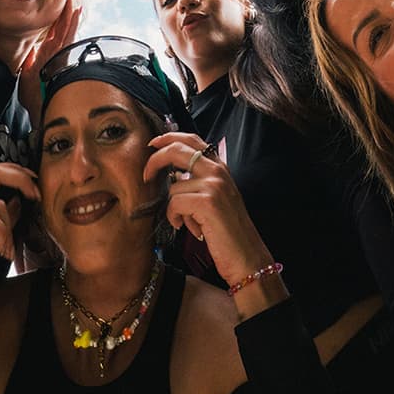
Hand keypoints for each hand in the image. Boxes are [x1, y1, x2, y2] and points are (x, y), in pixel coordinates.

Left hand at [18, 0, 81, 125]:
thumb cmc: (31, 93)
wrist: (35, 106)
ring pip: (66, 29)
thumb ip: (31, 60)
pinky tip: (75, 13)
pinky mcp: (57, 55)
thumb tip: (30, 52)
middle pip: (63, 26)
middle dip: (67, 10)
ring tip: (74, 0)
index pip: (55, 30)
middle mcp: (55, 51)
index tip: (63, 4)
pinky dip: (71, 23)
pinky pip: (66, 36)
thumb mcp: (27, 72)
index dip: (59, 17)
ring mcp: (57, 52)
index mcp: (48, 52)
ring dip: (70, 13)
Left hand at [144, 132, 271, 288]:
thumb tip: (172, 174)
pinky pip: (175, 203)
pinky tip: (187, 227)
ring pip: (173, 186)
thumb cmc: (228, 230)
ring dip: (174, 208)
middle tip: (146, 175)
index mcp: (220, 167)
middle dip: (155, 160)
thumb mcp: (216, 197)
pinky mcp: (207, 201)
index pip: (191, 139)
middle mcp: (218, 171)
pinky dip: (175, 217)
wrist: (246, 255)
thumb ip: (199, 180)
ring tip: (187, 221)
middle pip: (177, 149)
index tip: (153, 144)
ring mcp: (214, 184)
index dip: (168, 138)